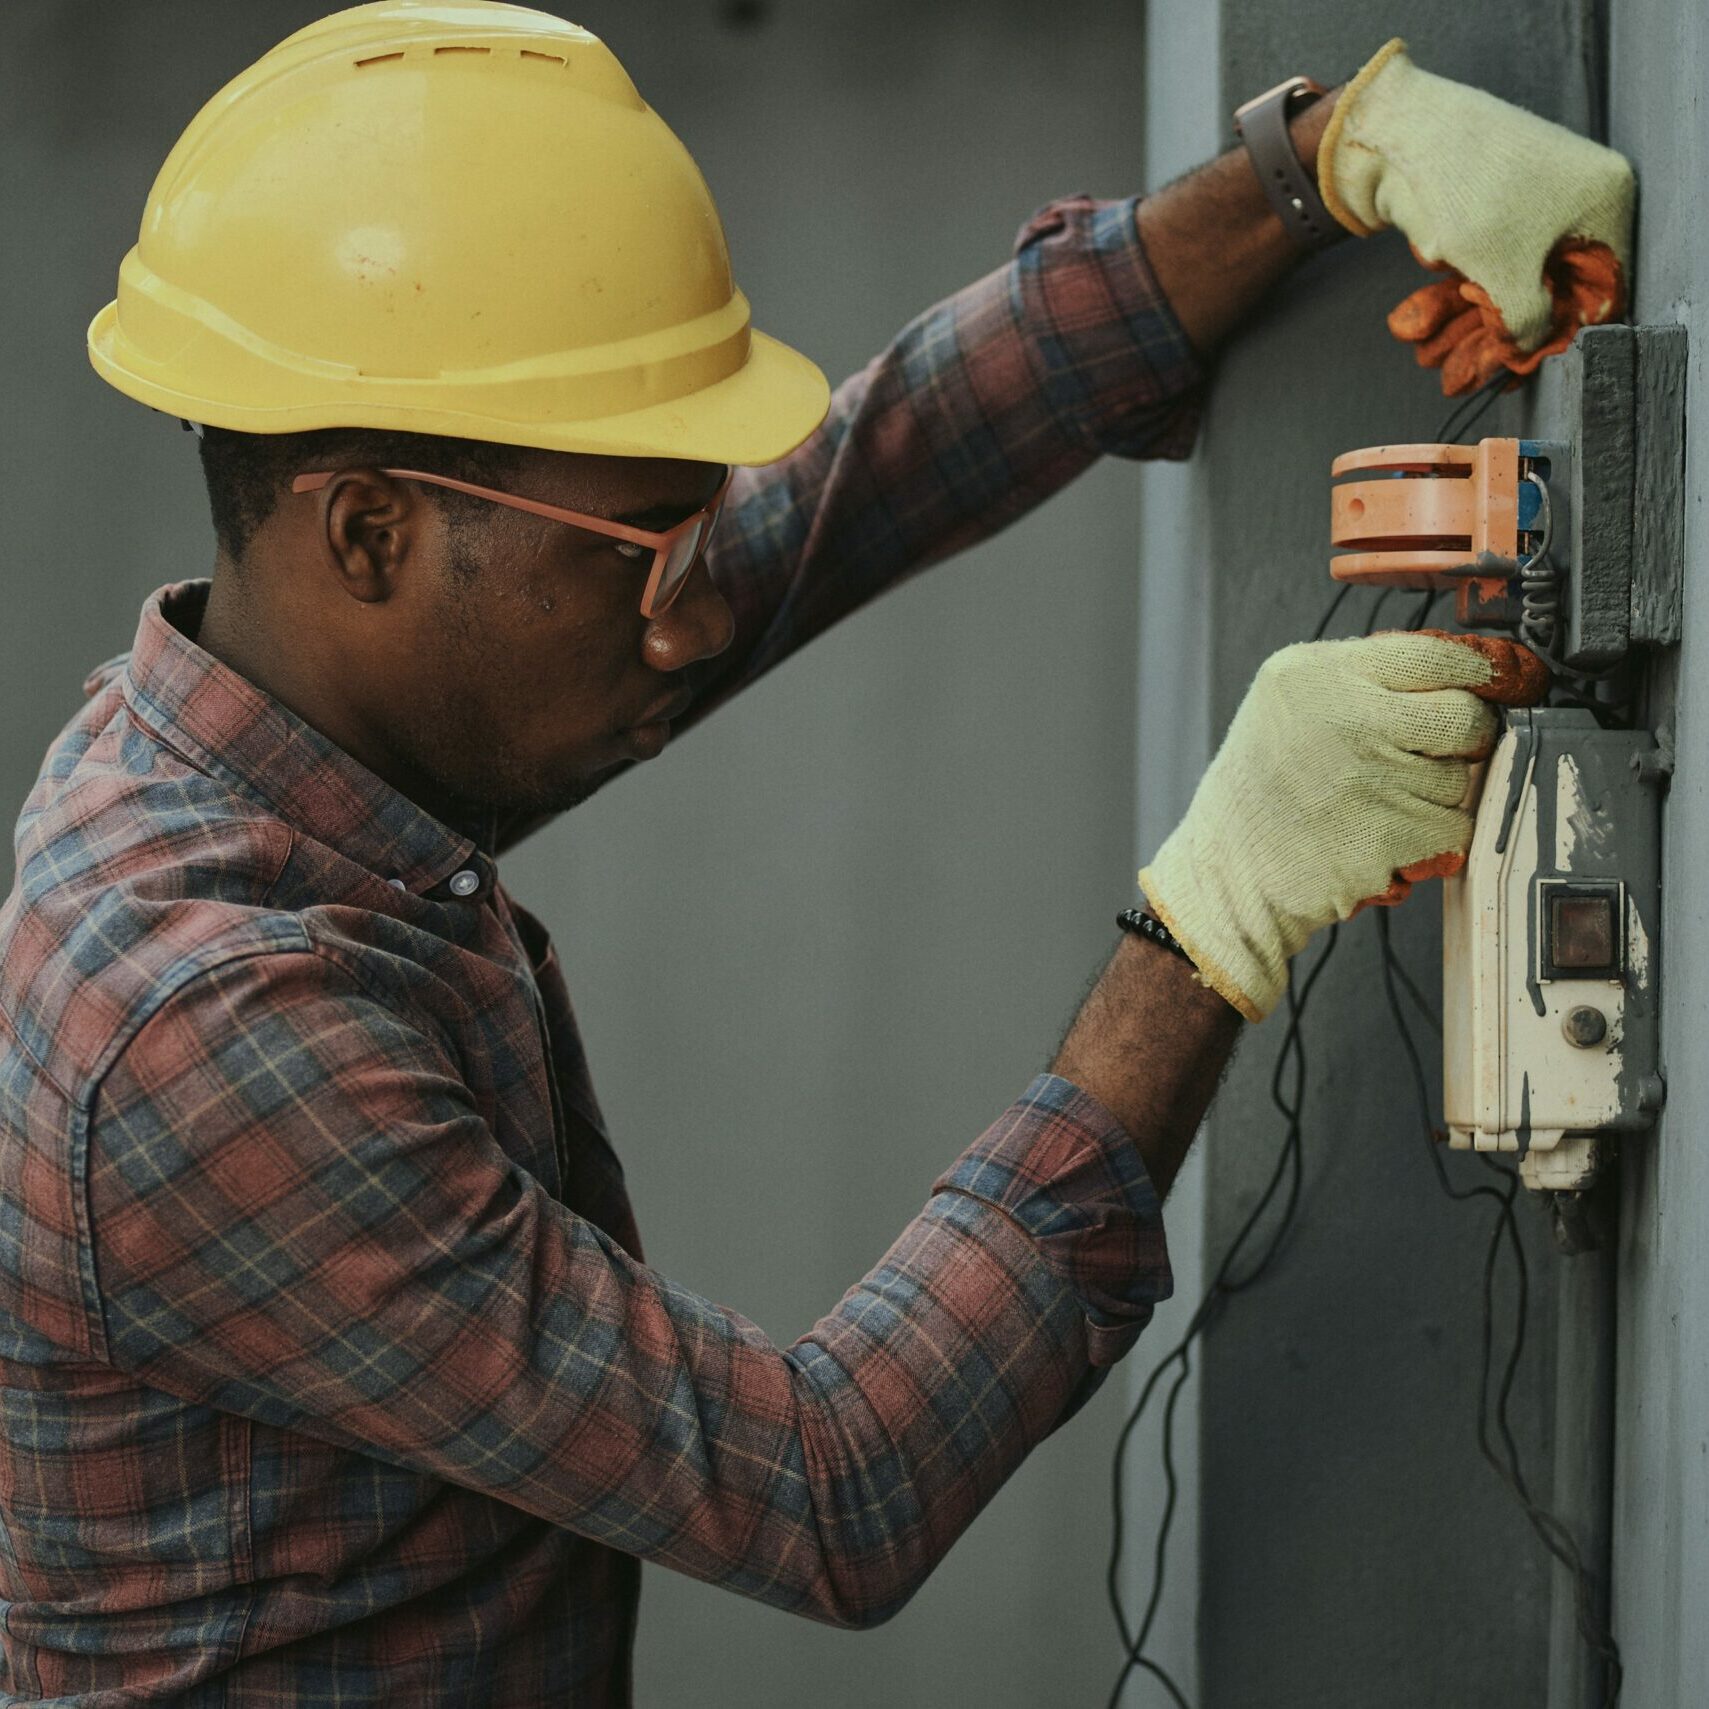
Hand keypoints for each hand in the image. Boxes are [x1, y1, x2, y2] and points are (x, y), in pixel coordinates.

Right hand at [1136, 632, 1546, 1022]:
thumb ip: (1366, 675)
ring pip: (1464, 779)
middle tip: (1429, 755)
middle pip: (1467, 716)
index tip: (1511, 680)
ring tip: (1381, 803)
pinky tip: (1387, 835)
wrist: (1227, 870)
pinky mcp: (1392, 836)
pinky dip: (1434, 838)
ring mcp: (1372, 779)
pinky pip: (1456, 829)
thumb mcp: (1290, 700)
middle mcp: (1347, 718)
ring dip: (1439, 795)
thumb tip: (1468, 668)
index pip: (1439, 654)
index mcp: (1318, 673)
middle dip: (1464, 739)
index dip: (1489, 670)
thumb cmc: (1261, 788)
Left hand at [1319, 39, 1633, 396]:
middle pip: (1549, 287)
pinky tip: (1421, 332)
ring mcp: (1531, 200)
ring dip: (1468, 325)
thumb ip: (1528, 322)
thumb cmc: (1468, 193)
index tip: (1525, 366)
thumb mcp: (1506, 274)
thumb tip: (1531, 349)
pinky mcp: (1489, 207)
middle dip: (1501, 333)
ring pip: (1506, 279)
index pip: (1603, 287)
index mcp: (1605, 201)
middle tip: (1467, 374)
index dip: (1563, 332)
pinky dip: (1452, 296)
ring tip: (1431, 358)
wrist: (1401, 135)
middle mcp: (1577, 197)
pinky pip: (1480, 263)